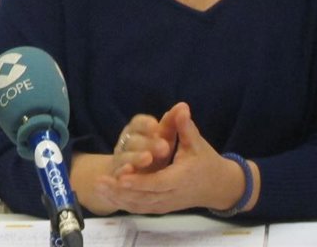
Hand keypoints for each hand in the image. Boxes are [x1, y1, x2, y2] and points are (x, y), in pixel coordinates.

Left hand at [94, 102, 253, 214]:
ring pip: (140, 205)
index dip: (140, 180)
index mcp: (181, 178)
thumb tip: (181, 107)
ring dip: (119, 198)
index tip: (122, 175)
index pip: (158, 182)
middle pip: (144, 197)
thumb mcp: (196, 142)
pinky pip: (141, 208)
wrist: (217, 186)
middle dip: (121, 190)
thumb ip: (185, 126)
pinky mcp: (161, 207)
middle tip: (100, 181)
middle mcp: (172, 194)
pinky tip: (108, 195)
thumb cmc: (205, 161)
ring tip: (98, 187)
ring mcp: (166, 204)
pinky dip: (125, 204)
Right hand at [109, 110, 178, 177]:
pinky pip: (118, 173)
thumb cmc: (155, 152)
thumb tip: (184, 105)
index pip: (138, 123)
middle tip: (164, 146)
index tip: (156, 125)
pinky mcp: (117, 175)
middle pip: (133, 140)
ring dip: (135, 157)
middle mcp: (126, 143)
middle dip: (148, 143)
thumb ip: (172, 124)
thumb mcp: (164, 139)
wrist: (133, 176)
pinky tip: (129, 171)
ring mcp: (120, 159)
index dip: (145, 124)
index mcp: (136, 131)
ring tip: (148, 158)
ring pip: (125, 157)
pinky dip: (122, 172)